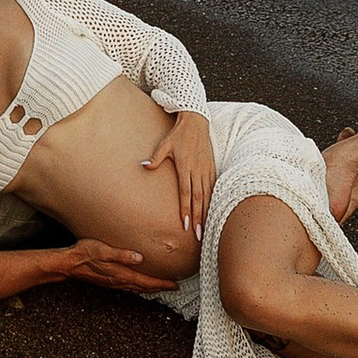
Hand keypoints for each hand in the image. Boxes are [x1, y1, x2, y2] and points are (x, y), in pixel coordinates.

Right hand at [52, 238, 171, 292]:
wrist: (70, 263)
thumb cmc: (85, 254)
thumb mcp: (103, 250)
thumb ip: (122, 254)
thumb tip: (140, 258)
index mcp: (121, 274)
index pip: (146, 281)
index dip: (162, 284)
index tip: (175, 285)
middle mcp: (119, 281)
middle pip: (144, 287)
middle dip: (160, 288)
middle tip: (173, 287)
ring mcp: (114, 282)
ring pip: (137, 288)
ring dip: (150, 288)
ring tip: (160, 285)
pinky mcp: (110, 281)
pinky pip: (129, 286)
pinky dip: (139, 286)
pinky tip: (140, 283)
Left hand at [141, 110, 216, 236]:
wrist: (196, 122)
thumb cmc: (178, 134)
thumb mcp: (165, 144)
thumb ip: (156, 157)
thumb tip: (143, 165)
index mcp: (185, 166)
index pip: (186, 193)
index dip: (186, 209)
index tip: (185, 225)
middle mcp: (197, 170)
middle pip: (199, 199)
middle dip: (198, 218)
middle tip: (198, 236)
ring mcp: (206, 169)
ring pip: (208, 195)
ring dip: (206, 213)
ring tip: (206, 229)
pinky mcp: (212, 167)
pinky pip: (214, 187)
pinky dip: (213, 201)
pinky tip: (212, 212)